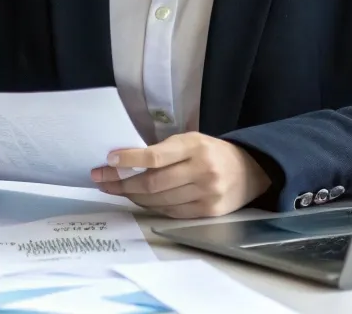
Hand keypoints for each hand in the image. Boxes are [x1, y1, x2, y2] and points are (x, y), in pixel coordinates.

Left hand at [91, 132, 270, 218]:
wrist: (250, 171)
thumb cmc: (211, 152)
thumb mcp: (190, 140)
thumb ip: (163, 150)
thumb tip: (125, 161)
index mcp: (194, 146)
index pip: (155, 156)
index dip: (129, 160)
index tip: (109, 160)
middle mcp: (201, 170)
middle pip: (153, 183)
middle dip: (122, 183)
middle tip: (102, 179)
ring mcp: (206, 194)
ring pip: (159, 200)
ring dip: (132, 196)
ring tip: (115, 189)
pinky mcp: (208, 212)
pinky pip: (170, 212)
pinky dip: (151, 206)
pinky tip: (138, 199)